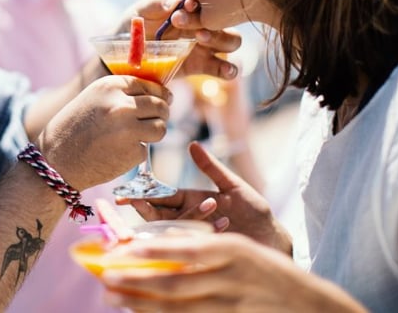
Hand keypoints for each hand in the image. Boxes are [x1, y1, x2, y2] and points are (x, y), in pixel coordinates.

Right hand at [37, 75, 170, 189]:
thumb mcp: (92, 99)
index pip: (149, 85)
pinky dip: (136, 152)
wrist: (56, 161)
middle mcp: (122, 105)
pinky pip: (146, 149)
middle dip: (161, 113)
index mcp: (110, 86)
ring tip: (135, 137)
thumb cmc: (72, 129)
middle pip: (160, 106)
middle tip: (155, 120)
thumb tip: (158, 96)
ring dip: (153, 133)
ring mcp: (129, 130)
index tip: (163, 99)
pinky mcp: (132, 153)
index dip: (159, 94)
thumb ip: (120, 94)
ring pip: (160, 128)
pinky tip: (117, 153)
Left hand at [100, 233, 367, 311]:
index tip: (119, 253)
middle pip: (174, 285)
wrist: (311, 307)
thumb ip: (205, 251)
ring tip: (115, 300)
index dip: (148, 254)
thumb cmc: (270, 273)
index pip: (183, 251)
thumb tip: (160, 250)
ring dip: (143, 305)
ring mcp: (231, 307)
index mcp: (232, 251)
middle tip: (105, 281)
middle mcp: (230, 279)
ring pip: (178, 310)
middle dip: (135, 284)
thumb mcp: (241, 251)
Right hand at [119, 141, 290, 254]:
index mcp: (190, 201)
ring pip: (175, 230)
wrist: (272, 237)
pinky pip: (192, 246)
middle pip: (159, 216)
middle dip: (148, 209)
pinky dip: (204, 234)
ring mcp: (195, 238)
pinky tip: (224, 224)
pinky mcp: (204, 253)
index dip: (143, 195)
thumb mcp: (233, 185)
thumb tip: (193, 145)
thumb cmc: (254, 211)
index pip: (161, 197)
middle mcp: (188, 220)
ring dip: (191, 216)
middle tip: (141, 202)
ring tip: (215, 204)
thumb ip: (212, 168)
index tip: (124, 194)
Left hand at [121, 0, 242, 79]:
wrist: (122, 58)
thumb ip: (154, 3)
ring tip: (200, 40)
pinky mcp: (201, 66)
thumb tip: (172, 0)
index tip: (185, 6)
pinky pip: (223, 68)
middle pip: (223, 19)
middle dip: (210, 20)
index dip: (201, 2)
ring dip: (221, 39)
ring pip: (230, 41)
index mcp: (188, 5)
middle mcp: (201, 23)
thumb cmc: (132, 29)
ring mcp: (204, 45)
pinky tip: (225, 70)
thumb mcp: (138, 13)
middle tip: (186, 24)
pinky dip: (228, 69)